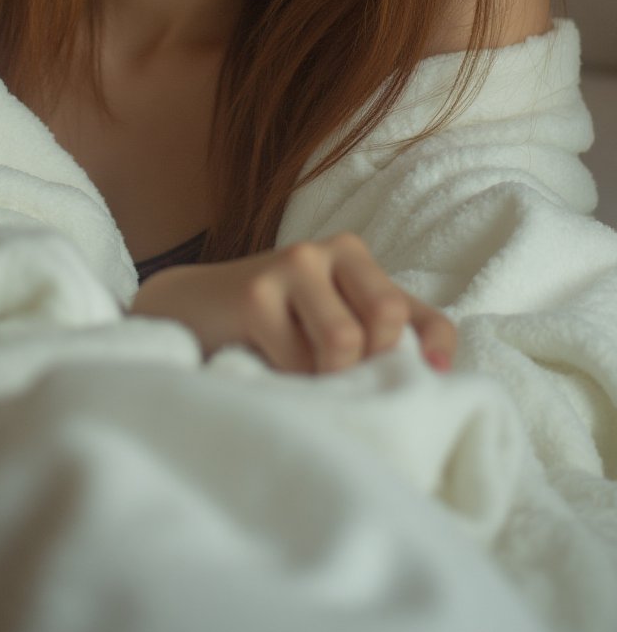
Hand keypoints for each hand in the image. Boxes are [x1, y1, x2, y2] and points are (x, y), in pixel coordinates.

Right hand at [128, 232, 455, 375]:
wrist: (190, 311)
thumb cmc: (273, 326)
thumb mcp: (334, 320)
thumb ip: (383, 336)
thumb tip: (441, 370)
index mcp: (356, 255)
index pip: (420, 314)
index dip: (429, 354)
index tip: (423, 382)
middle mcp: (329, 249)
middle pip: (388, 317)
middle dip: (369, 362)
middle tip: (336, 373)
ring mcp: (291, 265)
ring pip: (345, 341)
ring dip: (324, 375)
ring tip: (299, 371)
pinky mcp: (255, 293)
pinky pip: (296, 360)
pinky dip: (288, 379)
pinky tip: (266, 366)